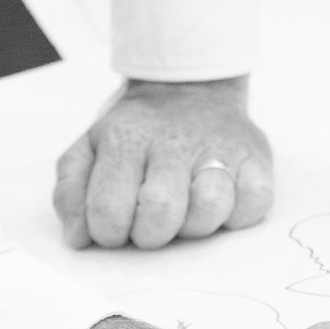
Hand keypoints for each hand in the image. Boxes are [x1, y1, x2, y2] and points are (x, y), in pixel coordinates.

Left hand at [54, 77, 273, 250]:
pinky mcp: (257, 158)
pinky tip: (222, 202)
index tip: (115, 229)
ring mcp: (220, 148)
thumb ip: (72, 191)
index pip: (108, 208)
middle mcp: (174, 140)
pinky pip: (254, 204)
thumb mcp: (90, 148)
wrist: (190, 90)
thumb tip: (77, 238)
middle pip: (160, 211)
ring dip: (194, 225)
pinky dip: (238, 214)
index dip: (108, 233)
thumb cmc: (139, 135)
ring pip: (209, 208)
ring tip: (186, 212)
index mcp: (126, 137)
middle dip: (150, 234)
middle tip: (150, 226)